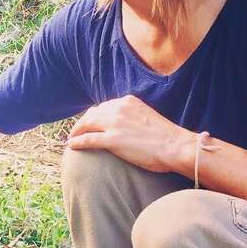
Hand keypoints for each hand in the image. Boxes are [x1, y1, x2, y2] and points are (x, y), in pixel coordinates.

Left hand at [66, 95, 195, 173]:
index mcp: (127, 101)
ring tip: (71, 138)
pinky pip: (88, 140)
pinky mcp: (112, 140)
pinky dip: (77, 142)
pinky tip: (71, 146)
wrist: (175, 146)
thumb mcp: (147, 117)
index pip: (103, 106)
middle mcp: (118, 109)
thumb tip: (124, 125)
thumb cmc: (166, 137)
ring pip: (87, 125)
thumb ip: (133, 116)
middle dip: (82, 123)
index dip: (94, 115)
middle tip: (76, 131)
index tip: (89, 122)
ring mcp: (114, 124)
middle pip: (92, 114)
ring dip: (76, 132)